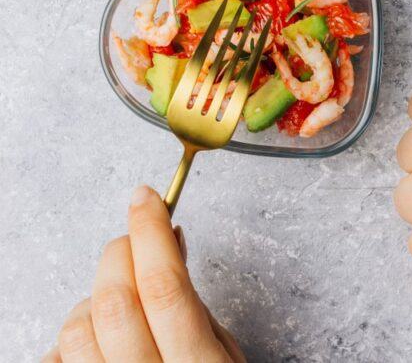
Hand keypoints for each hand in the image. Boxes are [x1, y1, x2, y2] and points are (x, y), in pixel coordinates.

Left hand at [44, 186, 243, 361]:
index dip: (151, 232)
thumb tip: (168, 243)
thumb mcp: (225, 355)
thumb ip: (194, 306)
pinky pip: (53, 361)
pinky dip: (70, 338)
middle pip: (114, 302)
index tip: (147, 198)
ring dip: (95, 298)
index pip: (164, 285)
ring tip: (120, 301)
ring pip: (76, 329)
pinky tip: (97, 339)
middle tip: (135, 240)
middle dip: (121, 253)